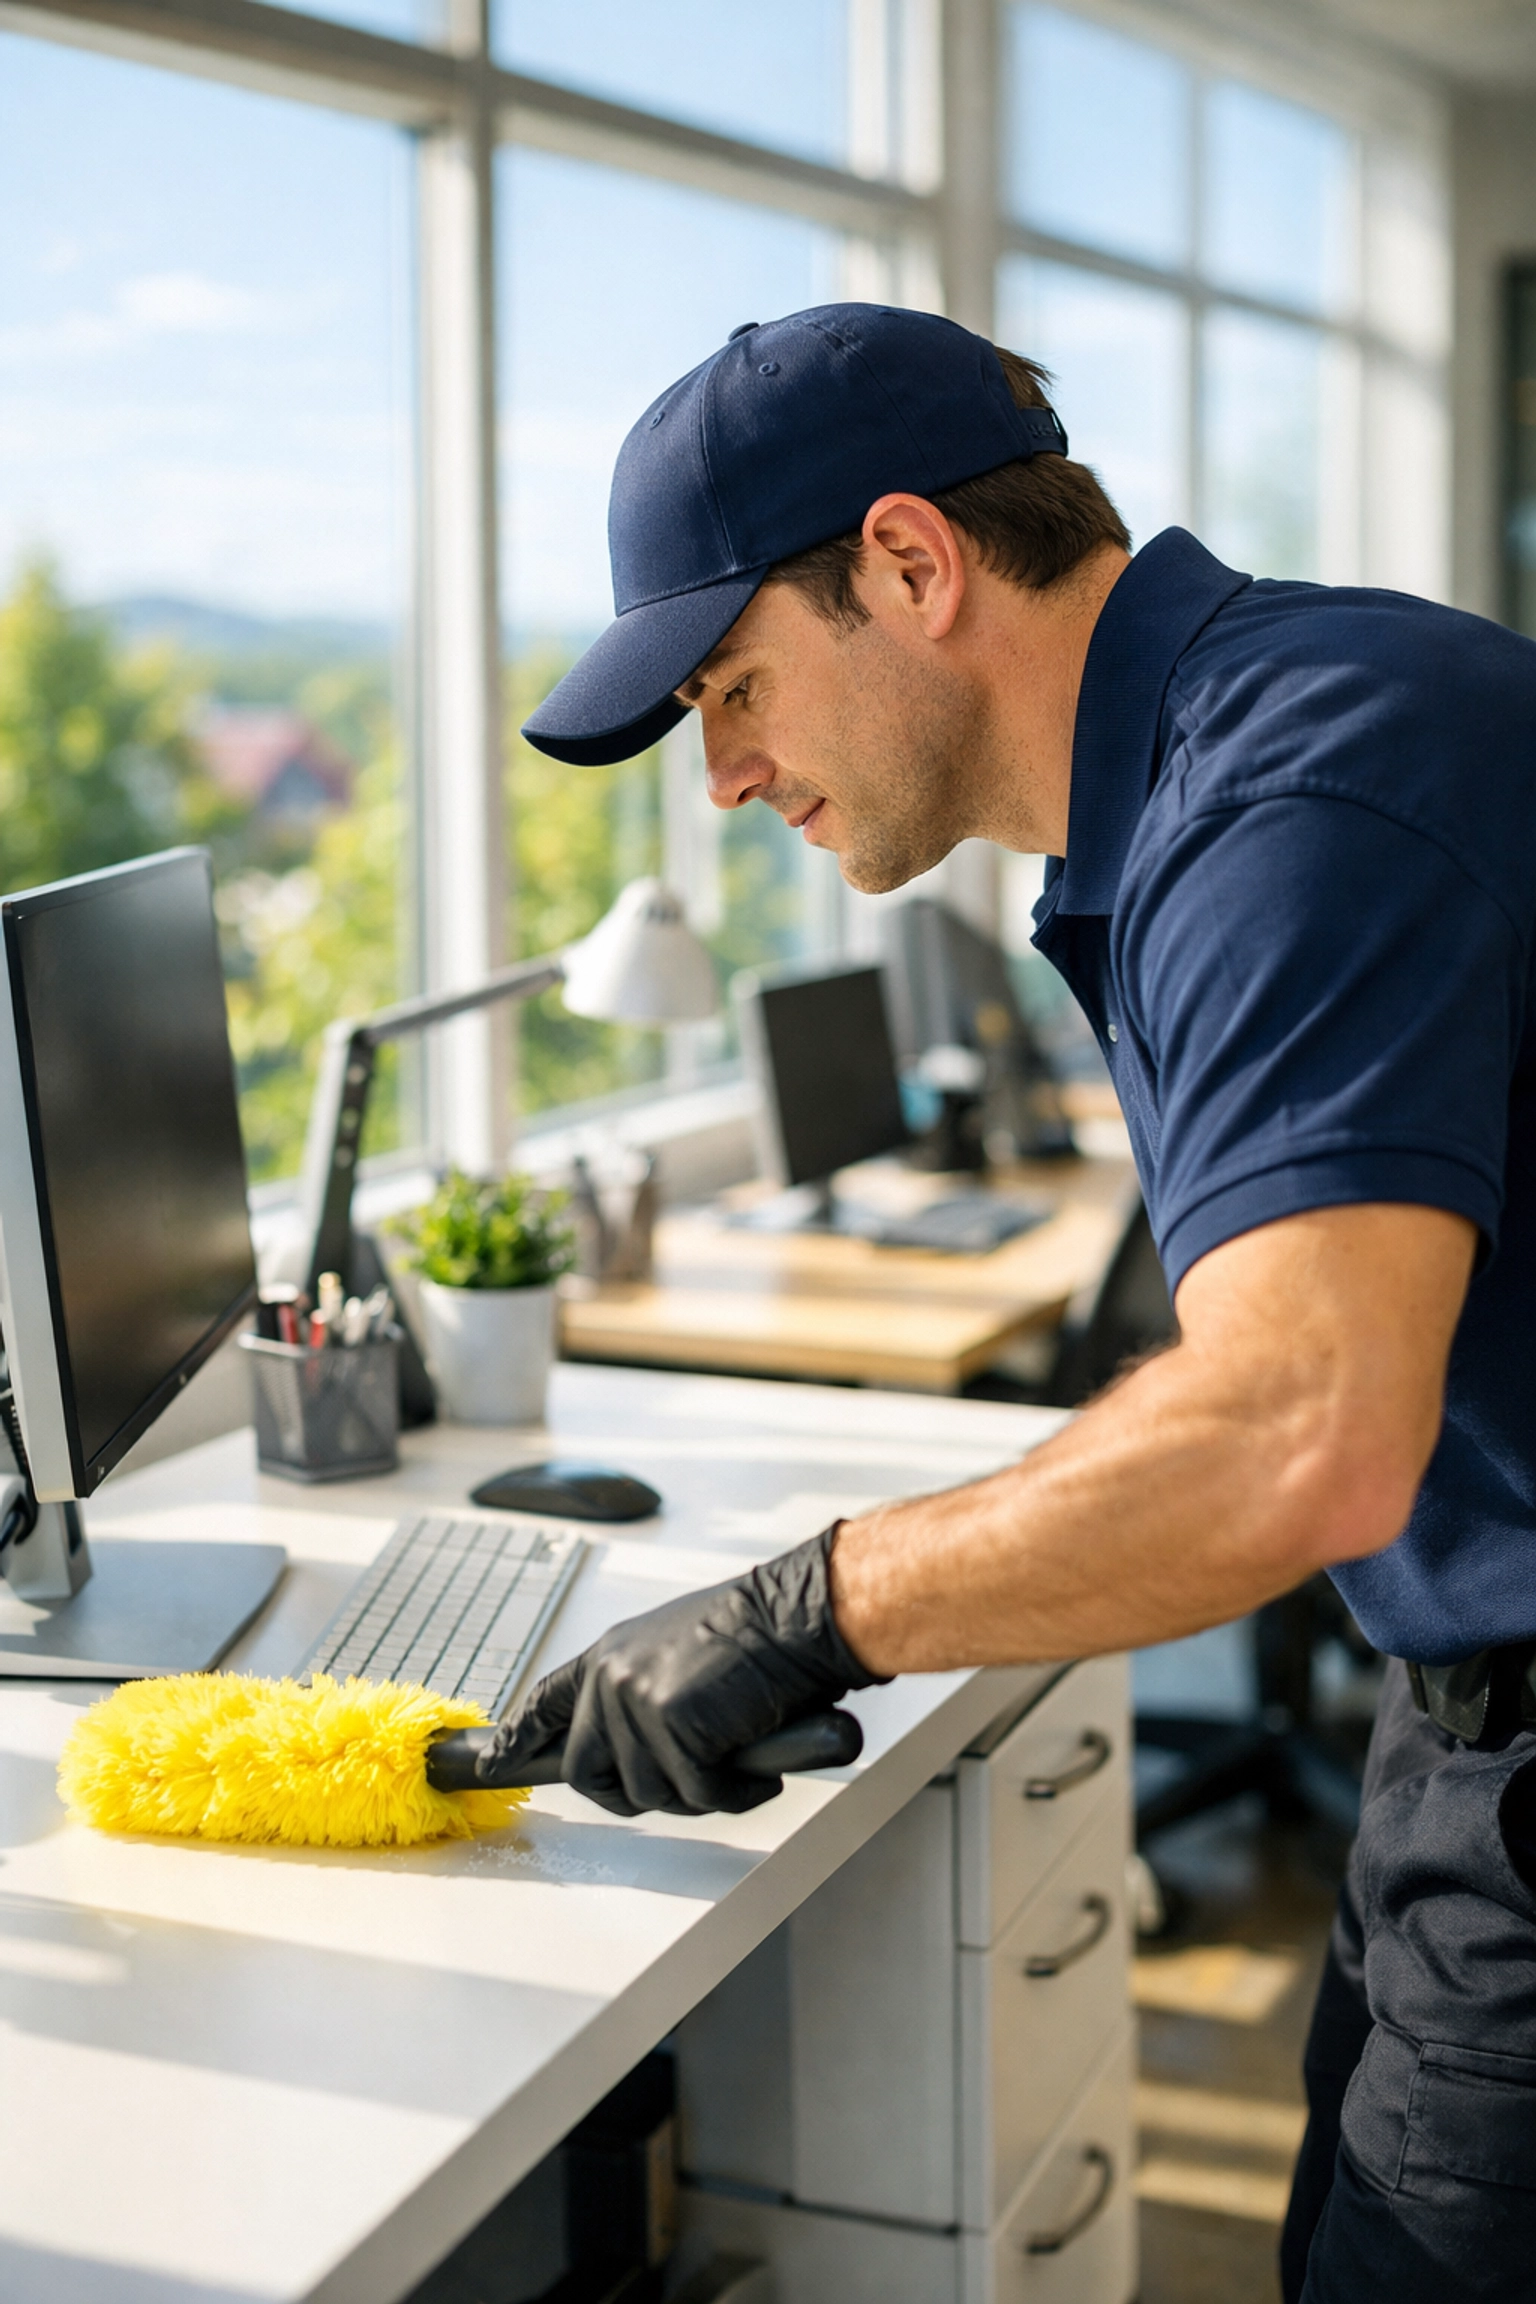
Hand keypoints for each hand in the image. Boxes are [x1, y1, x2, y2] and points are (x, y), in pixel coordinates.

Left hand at [483, 1526, 884, 1815]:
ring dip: (698, 1791)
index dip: (520, 1738)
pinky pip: (698, 1793)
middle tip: (687, 1785)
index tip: (496, 1761)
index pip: (546, 1701)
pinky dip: (735, 1792)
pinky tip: (756, 1768)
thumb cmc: (754, 1635)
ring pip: (648, 1792)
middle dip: (634, 1794)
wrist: (794, 1618)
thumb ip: (644, 1693)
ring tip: (735, 1758)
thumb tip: (640, 1749)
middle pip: (588, 1773)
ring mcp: (637, 1703)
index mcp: (609, 1655)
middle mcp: (610, 1678)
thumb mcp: (677, 1652)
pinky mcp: (673, 1727)